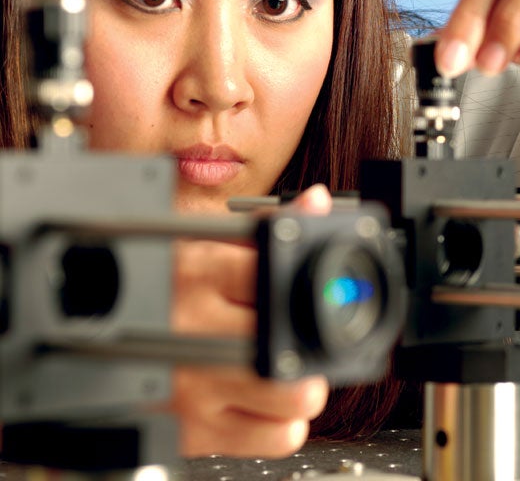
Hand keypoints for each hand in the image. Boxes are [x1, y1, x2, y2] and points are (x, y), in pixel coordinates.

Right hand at [169, 185, 331, 457]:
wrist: (83, 338)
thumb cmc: (154, 286)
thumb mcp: (198, 240)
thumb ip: (262, 223)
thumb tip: (315, 203)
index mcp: (195, 272)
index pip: (277, 275)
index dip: (302, 284)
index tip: (305, 290)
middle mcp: (191, 330)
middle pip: (290, 348)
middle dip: (302, 343)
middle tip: (291, 334)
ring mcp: (190, 386)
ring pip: (293, 400)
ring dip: (300, 385)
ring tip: (281, 366)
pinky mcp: (189, 432)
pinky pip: (274, 437)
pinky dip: (282, 420)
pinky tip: (261, 396)